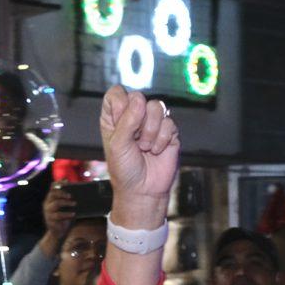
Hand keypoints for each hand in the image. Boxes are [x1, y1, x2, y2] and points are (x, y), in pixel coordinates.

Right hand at [37, 183, 75, 255]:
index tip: (66, 181)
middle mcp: (47, 203)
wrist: (58, 233)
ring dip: (66, 203)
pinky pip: (59, 215)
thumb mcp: (66, 207)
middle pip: (53, 194)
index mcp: (51, 198)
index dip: (59, 183)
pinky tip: (73, 214)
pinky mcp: (50, 220)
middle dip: (62, 193)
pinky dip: (67, 214)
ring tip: (75, 204)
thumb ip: (69, 199)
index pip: (53, 187)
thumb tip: (80, 191)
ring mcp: (48, 211)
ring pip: (56, 204)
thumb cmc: (64, 218)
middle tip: (71, 195)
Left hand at [98, 86, 178, 227]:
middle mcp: (133, 116)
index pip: (116, 93)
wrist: (143, 191)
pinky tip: (156, 151)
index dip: (120, 105)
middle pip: (138, 97)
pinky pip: (169, 122)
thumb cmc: (125, 170)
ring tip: (145, 147)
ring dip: (150, 130)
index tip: (119, 124)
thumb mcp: (118, 145)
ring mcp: (152, 123)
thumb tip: (140, 100)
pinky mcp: (169, 131)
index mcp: (115, 118)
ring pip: (156, 107)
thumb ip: (126, 121)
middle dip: (137, 121)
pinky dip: (162, 139)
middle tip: (134, 140)